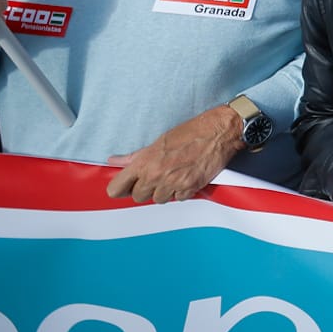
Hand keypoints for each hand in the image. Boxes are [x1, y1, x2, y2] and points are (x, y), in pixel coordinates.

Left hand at [105, 105, 243, 203]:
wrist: (218, 131)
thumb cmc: (191, 132)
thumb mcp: (159, 141)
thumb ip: (135, 156)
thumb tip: (114, 161)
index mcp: (144, 162)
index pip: (116, 189)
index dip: (120, 188)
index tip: (126, 186)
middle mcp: (156, 175)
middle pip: (138, 196)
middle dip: (146, 188)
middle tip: (157, 175)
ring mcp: (173, 183)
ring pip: (159, 199)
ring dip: (165, 190)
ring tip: (174, 175)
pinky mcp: (189, 188)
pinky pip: (178, 198)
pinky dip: (182, 190)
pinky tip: (186, 177)